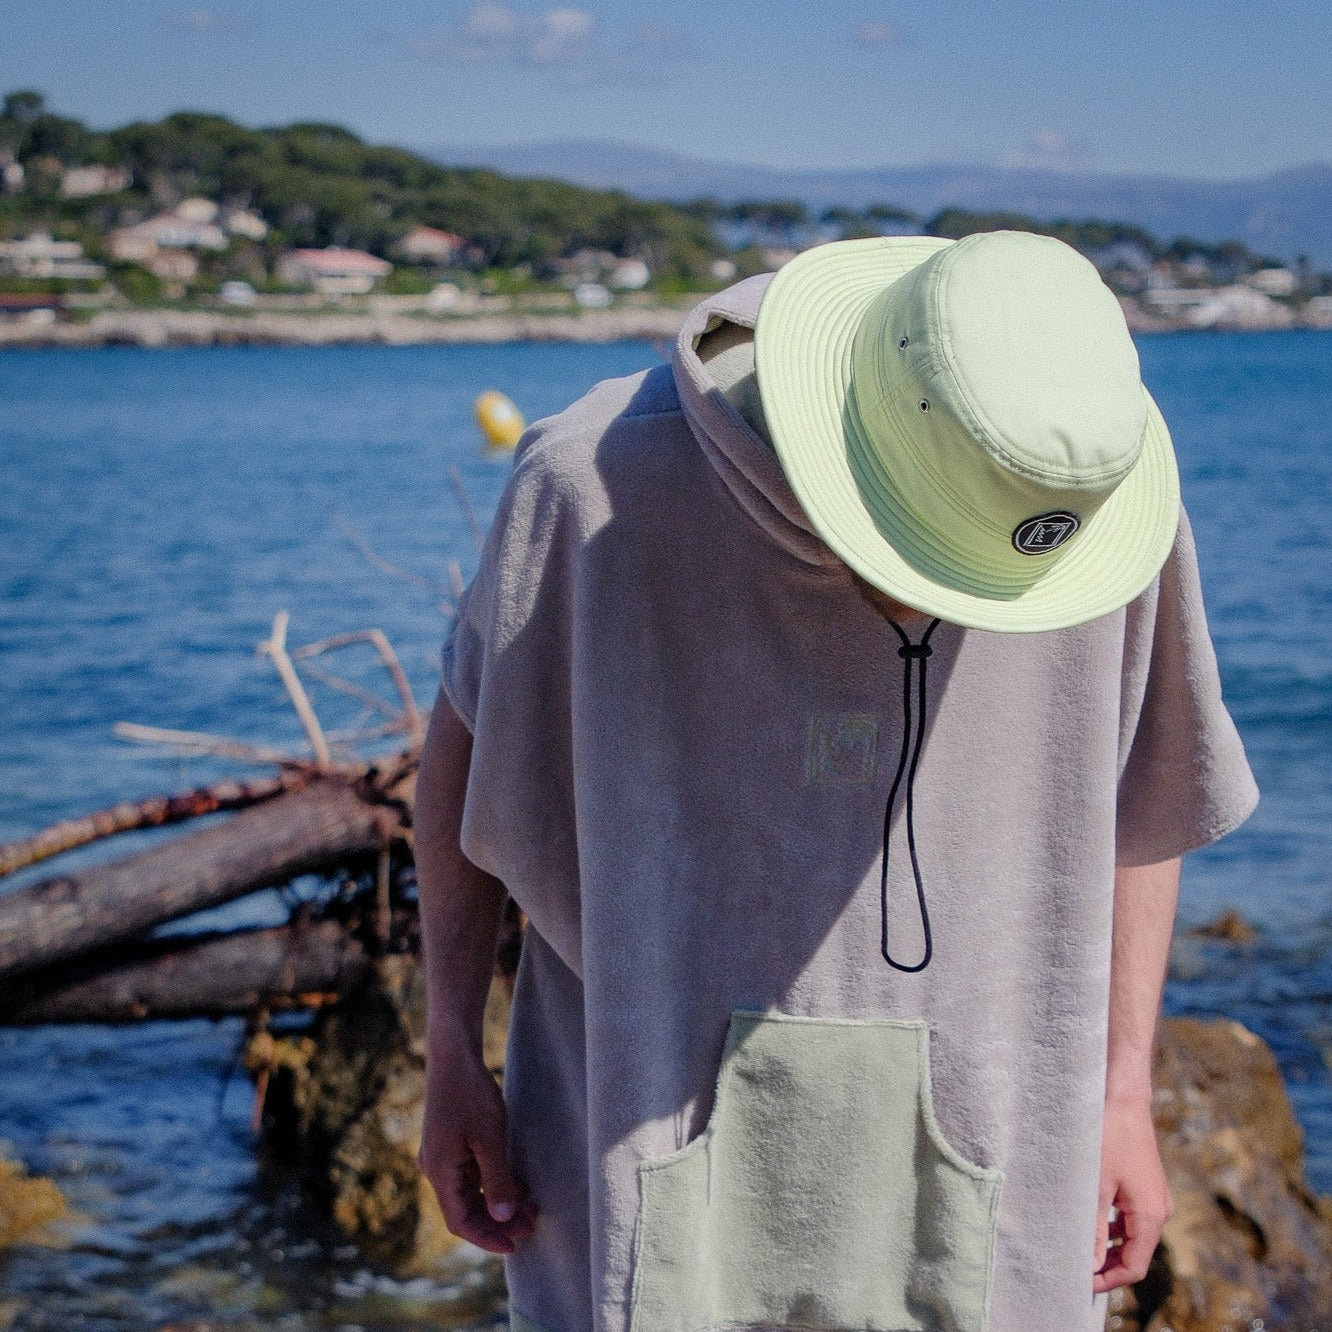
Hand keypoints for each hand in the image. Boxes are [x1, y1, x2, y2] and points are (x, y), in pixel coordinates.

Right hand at [418, 1042, 536, 1253]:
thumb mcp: (490, 1139)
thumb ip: (497, 1180)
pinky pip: (470, 1176)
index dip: (486, 1238)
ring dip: (497, 1203)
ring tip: (531, 1207)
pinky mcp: (450, 1145)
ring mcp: (441, 1157)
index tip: (514, 1246)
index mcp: (440, 1172)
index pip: (460, 1221)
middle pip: (465, 1209)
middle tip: (532, 1224)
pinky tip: (516, 1183)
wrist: (453, 1056)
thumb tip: (503, 1218)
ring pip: (469, 1193)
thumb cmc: (470, 1094)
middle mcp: (435, 1169)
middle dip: (498, 1221)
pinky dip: (492, 1184)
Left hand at [1093, 1094, 1172, 1292]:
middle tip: (1074, 1268)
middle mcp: (1159, 1210)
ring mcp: (1154, 1197)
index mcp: (1151, 1215)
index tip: (1080, 1283)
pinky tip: (1089, 1223)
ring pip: (1131, 1236)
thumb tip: (1090, 1264)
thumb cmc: (1108, 1135)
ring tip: (1077, 1249)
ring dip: (1108, 1246)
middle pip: (1135, 1254)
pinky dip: (1111, 1227)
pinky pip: (1130, 1218)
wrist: (1122, 1096)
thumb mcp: (1096, 1184)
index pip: (1135, 1267)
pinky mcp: (1144, 1184)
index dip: (1109, 1280)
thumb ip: (1093, 1227)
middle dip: (1107, 1265)